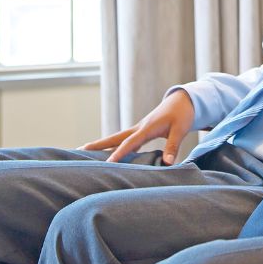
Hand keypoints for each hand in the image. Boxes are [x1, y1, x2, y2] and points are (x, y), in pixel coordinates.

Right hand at [79, 89, 195, 164]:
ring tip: (85, 153)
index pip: (130, 142)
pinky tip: (109, 155)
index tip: (107, 163)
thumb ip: (173, 146)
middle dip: (98, 144)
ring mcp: (139, 129)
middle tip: (78, 150)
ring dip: (103, 145)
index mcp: (147, 128)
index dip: (119, 153)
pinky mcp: (142, 131)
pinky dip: (115, 146)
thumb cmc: (182, 114)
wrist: (184, 100)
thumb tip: (168, 163)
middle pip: (115, 138)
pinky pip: (125, 140)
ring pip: (118, 138)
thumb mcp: (181, 129)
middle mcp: (139, 128)